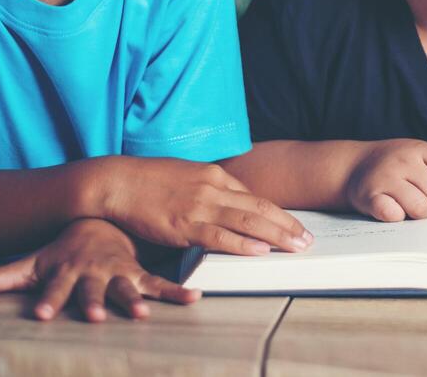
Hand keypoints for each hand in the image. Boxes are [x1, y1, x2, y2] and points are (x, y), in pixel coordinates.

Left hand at [0, 218, 196, 320]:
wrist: (97, 220)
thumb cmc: (59, 250)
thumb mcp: (27, 263)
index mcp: (65, 272)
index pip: (53, 289)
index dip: (48, 300)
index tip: (41, 314)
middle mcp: (92, 273)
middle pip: (91, 290)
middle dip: (93, 303)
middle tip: (92, 316)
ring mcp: (117, 273)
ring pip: (126, 288)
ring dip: (134, 300)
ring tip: (143, 314)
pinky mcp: (138, 274)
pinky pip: (159, 284)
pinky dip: (176, 292)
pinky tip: (194, 299)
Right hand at [106, 158, 311, 255]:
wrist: (117, 181)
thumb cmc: (148, 180)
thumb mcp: (186, 176)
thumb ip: (208, 189)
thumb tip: (227, 204)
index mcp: (214, 175)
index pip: (254, 196)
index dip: (278, 212)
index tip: (295, 225)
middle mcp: (212, 187)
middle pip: (260, 207)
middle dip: (287, 225)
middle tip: (308, 239)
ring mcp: (199, 205)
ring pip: (247, 221)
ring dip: (276, 236)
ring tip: (296, 247)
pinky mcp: (184, 224)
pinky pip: (219, 236)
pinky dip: (242, 244)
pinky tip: (260, 251)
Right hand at [345, 139, 426, 221]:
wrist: (352, 166)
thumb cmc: (394, 164)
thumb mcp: (421, 158)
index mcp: (420, 149)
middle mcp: (404, 160)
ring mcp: (386, 177)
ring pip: (421, 209)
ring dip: (420, 214)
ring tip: (411, 206)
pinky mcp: (370, 196)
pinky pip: (396, 216)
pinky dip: (399, 218)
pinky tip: (393, 209)